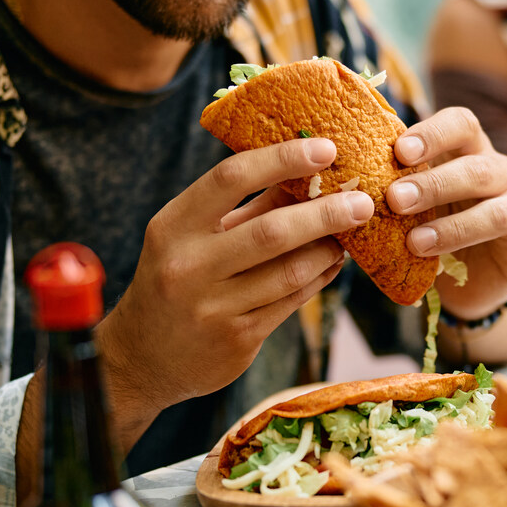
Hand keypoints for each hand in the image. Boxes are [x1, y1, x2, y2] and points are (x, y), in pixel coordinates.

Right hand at [98, 138, 374, 408]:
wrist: (142, 357)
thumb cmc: (177, 278)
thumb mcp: (193, 235)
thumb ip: (246, 206)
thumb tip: (308, 169)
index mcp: (173, 226)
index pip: (231, 178)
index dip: (283, 158)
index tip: (326, 148)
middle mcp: (189, 266)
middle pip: (272, 231)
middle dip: (326, 213)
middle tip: (363, 200)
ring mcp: (212, 308)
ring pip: (290, 272)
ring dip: (328, 249)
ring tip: (350, 233)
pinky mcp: (236, 341)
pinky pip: (292, 302)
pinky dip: (319, 278)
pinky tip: (332, 263)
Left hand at [385, 107, 506, 318]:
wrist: (466, 274)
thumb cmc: (430, 221)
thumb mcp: (409, 199)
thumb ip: (389, 180)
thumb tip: (333, 166)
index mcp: (468, 150)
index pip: (462, 124)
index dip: (433, 133)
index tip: (400, 151)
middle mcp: (499, 174)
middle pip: (476, 169)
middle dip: (434, 184)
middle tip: (395, 200)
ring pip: (499, 211)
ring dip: (456, 227)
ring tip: (416, 243)